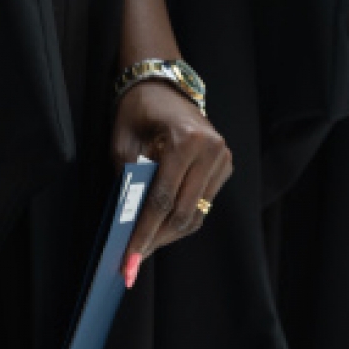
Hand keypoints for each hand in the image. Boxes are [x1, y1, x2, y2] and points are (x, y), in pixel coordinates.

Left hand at [110, 80, 232, 263]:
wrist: (164, 85)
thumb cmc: (139, 110)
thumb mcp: (123, 142)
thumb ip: (128, 181)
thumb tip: (127, 225)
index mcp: (187, 140)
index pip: (162, 199)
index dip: (143, 233)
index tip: (128, 261)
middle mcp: (212, 150)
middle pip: (183, 212)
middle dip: (156, 240)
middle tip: (132, 264)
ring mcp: (223, 158)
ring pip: (196, 214)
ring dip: (168, 234)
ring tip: (143, 248)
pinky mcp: (225, 166)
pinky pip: (202, 203)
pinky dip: (181, 219)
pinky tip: (160, 227)